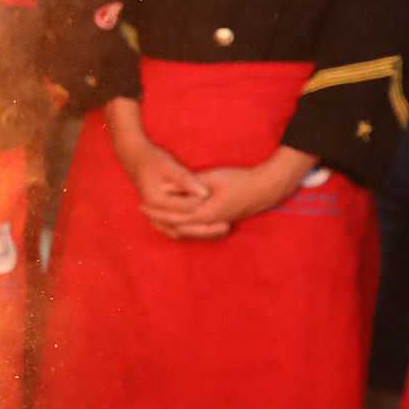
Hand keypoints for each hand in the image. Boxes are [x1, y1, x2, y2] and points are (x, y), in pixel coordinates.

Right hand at [107, 102, 214, 233]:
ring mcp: (154, 215)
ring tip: (220, 231)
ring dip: (198, 234)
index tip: (222, 205)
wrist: (134, 158)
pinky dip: (190, 231)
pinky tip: (206, 228)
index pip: (185, 208)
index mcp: (156, 200)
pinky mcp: (157, 215)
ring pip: (178, 232)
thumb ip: (186, 180)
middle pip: (183, 227)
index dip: (203, 205)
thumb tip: (203, 192)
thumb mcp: (169, 165)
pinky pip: (174, 230)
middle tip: (227, 226)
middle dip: (206, 228)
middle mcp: (154, 211)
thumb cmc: (152, 159)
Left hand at [154, 151, 314, 238]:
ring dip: (170, 225)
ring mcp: (216, 224)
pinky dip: (183, 226)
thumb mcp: (211, 177)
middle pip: (178, 227)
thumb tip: (163, 187)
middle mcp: (209, 223)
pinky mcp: (220, 221)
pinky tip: (175, 219)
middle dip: (159, 220)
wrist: (267, 188)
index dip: (156, 212)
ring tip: (154, 217)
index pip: (174, 217)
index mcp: (205, 213)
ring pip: (187, 231)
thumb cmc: (240, 179)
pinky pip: (197, 229)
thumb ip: (186, 184)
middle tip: (143, 212)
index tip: (141, 205)